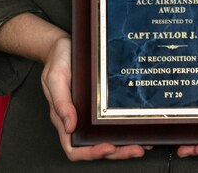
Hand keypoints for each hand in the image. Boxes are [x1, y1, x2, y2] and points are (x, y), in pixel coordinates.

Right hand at [39, 34, 148, 161]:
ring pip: (108, 138)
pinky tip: (140, 128)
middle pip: (96, 147)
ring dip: (125, 144)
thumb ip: (60, 102)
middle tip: (135, 149)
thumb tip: (69, 126)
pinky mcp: (101, 104)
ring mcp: (91, 114)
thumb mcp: (55, 78)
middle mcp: (79, 120)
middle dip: (117, 152)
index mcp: (64, 118)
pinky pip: (114, 121)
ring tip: (142, 144)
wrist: (65, 44)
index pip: (74, 147)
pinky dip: (127, 129)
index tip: (108, 147)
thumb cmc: (57, 60)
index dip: (91, 153)